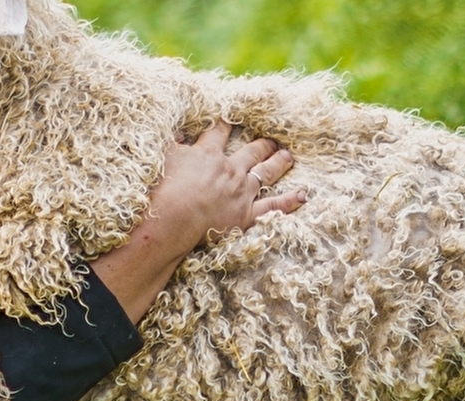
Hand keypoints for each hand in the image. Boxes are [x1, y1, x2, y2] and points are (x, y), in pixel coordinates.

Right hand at [92, 120, 307, 324]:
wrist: (174, 217)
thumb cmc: (162, 188)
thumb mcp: (161, 158)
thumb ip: (170, 143)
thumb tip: (175, 131)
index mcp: (208, 154)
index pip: (219, 133)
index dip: (224, 125)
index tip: (230, 119)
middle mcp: (230, 169)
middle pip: (250, 151)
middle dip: (261, 143)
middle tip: (271, 138)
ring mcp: (241, 192)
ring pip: (265, 173)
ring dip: (277, 162)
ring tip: (287, 155)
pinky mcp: (246, 214)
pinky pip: (273, 206)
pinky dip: (289, 201)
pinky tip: (303, 195)